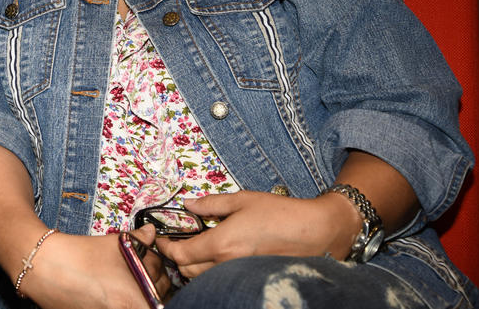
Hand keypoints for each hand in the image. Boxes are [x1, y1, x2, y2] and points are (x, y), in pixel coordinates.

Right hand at [19, 225, 169, 308]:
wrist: (43, 267)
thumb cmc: (80, 256)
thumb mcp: (115, 243)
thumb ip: (140, 239)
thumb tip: (151, 234)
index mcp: (136, 301)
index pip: (162, 289)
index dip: (157, 272)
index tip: (150, 262)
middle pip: (153, 300)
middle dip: (150, 282)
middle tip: (137, 266)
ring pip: (136, 303)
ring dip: (135, 290)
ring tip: (121, 276)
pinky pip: (118, 307)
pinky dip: (118, 298)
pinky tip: (109, 286)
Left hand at [154, 190, 359, 278]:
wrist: (316, 233)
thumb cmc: (281, 214)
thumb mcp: (242, 200)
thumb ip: (211, 204)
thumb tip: (188, 204)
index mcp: (221, 244)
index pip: (180, 255)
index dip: (166, 247)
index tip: (162, 238)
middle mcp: (227, 265)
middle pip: (187, 271)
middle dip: (178, 256)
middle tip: (179, 240)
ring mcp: (239, 276)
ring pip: (203, 278)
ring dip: (194, 265)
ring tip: (198, 246)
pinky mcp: (249, 279)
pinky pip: (221, 279)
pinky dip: (212, 271)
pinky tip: (219, 255)